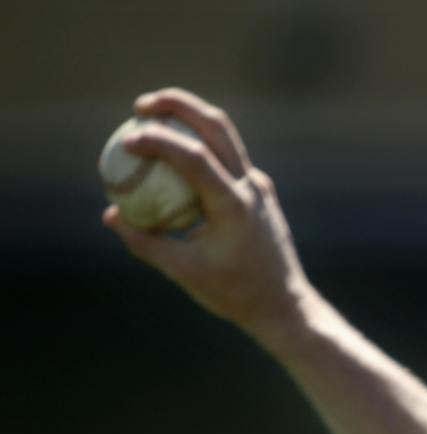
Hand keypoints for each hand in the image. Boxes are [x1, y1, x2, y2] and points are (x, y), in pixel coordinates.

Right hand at [101, 88, 314, 340]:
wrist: (284, 305)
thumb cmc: (234, 293)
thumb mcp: (184, 271)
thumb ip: (145, 242)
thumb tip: (111, 214)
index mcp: (235, 206)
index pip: (194, 157)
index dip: (158, 140)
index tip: (127, 139)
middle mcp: (252, 187)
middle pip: (216, 126)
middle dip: (178, 104)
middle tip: (140, 105)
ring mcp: (260, 187)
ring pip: (225, 136)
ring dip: (190, 119)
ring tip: (153, 117)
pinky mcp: (260, 192)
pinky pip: (227, 160)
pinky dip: (200, 148)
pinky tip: (172, 157)